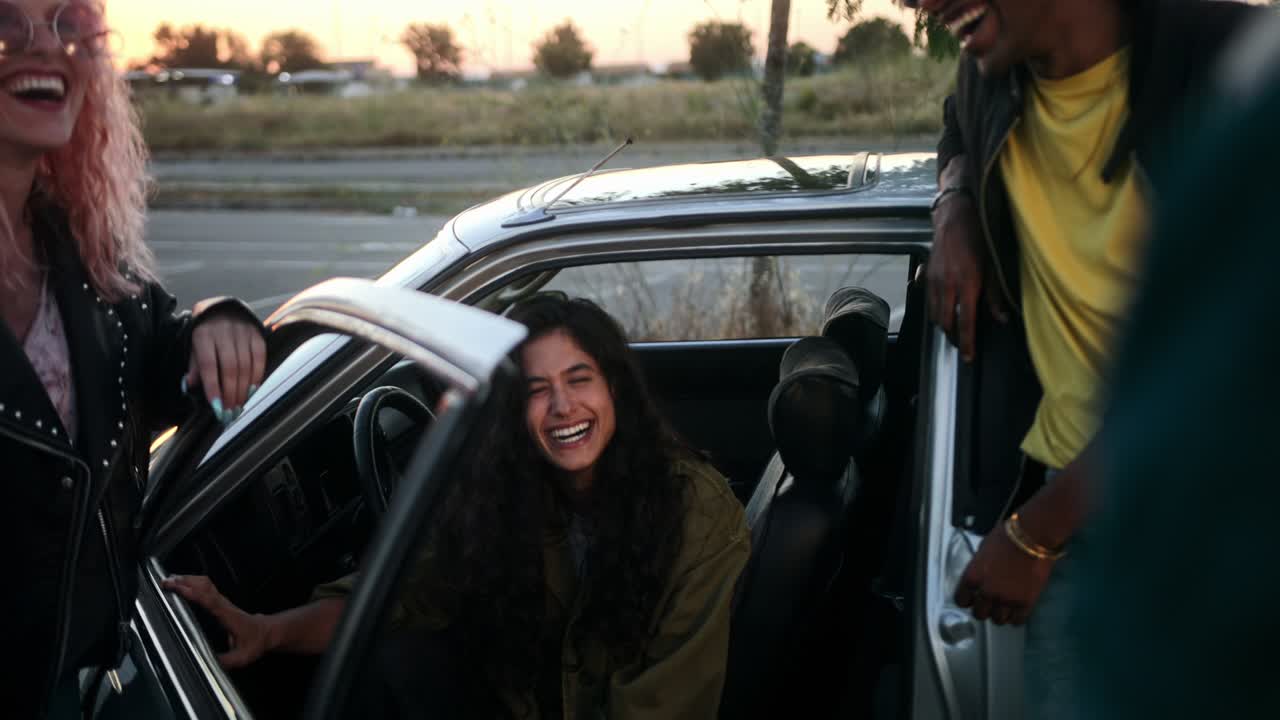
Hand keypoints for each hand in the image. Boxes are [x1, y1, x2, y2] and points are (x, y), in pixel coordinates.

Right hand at [163, 575, 272, 668]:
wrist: (268, 633)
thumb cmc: (255, 643)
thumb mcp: (242, 657)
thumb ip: (225, 661)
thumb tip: (207, 664)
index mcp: (227, 615)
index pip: (208, 600)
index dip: (192, 593)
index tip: (176, 587)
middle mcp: (223, 605)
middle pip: (204, 585)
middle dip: (185, 581)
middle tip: (165, 582)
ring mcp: (223, 602)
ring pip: (205, 584)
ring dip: (188, 579)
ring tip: (169, 580)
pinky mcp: (221, 603)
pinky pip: (206, 588)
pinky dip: (193, 583)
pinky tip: (182, 585)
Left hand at [186, 312, 266, 422]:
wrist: (224, 310)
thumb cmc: (206, 335)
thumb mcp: (194, 347)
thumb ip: (194, 367)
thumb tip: (189, 386)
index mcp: (203, 335)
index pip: (208, 365)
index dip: (213, 387)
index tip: (217, 408)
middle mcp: (224, 333)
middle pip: (229, 368)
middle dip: (230, 393)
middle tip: (230, 413)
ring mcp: (243, 333)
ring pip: (246, 366)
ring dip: (243, 389)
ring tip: (239, 406)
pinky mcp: (257, 334)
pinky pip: (260, 359)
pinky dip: (257, 377)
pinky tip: (252, 390)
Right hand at [926, 191, 1008, 361]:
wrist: (955, 218)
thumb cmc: (978, 239)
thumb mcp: (993, 267)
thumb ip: (996, 296)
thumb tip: (1001, 319)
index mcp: (967, 285)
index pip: (966, 323)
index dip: (967, 343)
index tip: (968, 357)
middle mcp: (947, 287)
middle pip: (945, 324)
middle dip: (953, 338)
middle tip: (963, 345)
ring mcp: (934, 282)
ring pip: (934, 315)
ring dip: (944, 326)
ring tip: (954, 330)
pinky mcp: (927, 276)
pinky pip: (928, 302)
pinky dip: (935, 311)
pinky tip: (943, 311)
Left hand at [954, 525, 1054, 625]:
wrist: (1031, 536)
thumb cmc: (1007, 537)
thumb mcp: (983, 550)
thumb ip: (978, 568)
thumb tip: (980, 575)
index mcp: (972, 576)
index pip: (961, 600)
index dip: (967, 600)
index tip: (971, 600)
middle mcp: (987, 591)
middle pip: (979, 614)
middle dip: (983, 609)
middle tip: (988, 605)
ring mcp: (1006, 599)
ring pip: (998, 620)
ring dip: (999, 614)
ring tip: (1003, 608)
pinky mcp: (1025, 602)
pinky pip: (1017, 620)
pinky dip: (1016, 617)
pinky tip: (1016, 610)